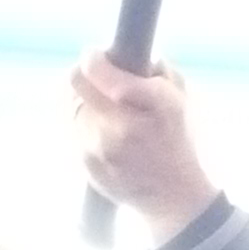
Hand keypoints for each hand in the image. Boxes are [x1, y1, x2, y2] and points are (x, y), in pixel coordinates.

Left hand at [70, 49, 220, 244]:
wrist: (172, 196)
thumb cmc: (177, 139)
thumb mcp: (179, 97)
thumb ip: (154, 68)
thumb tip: (124, 53)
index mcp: (149, 103)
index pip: (97, 69)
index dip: (93, 57)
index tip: (98, 55)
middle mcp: (120, 126)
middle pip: (74, 82)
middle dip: (82, 73)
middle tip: (94, 75)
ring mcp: (98, 148)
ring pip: (69, 105)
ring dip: (81, 99)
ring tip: (101, 106)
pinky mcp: (85, 164)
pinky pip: (71, 130)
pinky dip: (82, 123)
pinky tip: (101, 130)